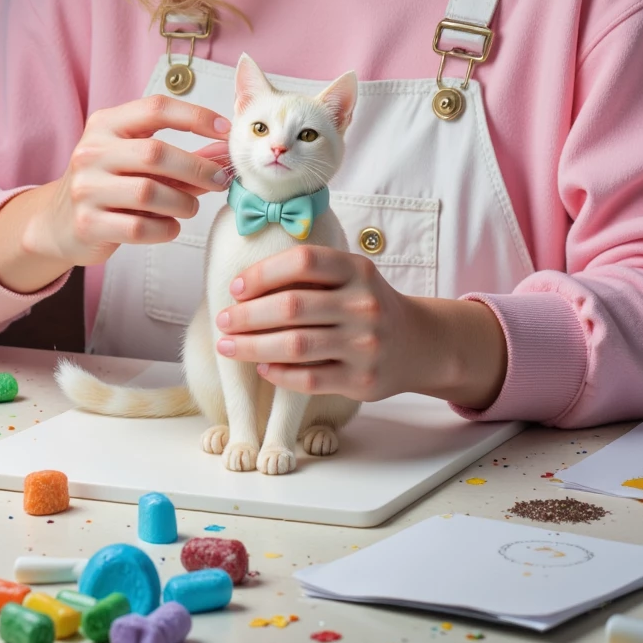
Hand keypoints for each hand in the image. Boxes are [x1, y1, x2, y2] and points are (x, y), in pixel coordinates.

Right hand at [0, 97, 230, 292]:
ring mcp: (86, 188)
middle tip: (218, 180)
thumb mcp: (134, 160)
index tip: (226, 131)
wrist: (58, 222)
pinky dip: (165, 228)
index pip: (156, 108)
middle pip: (156, 152)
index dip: (196, 116)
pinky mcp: (87, 223)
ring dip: (182, 202)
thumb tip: (224, 153)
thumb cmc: (109, 184)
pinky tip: (170, 226)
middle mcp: (92, 151)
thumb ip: (179, 156)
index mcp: (105, 124)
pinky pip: (139, 227)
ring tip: (190, 206)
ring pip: (149, 192)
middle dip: (197, 168)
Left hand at [214, 244, 508, 408]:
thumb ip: (311, 273)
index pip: (303, 261)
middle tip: (223, 320)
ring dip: (252, 346)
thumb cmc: (369, 304)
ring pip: (295, 346)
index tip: (236, 287)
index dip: (263, 272)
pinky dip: (279, 374)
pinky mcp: (362, 381)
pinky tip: (262, 368)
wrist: (419, 343)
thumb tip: (245, 285)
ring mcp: (364, 345)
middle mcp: (364, 305)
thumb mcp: (352, 275)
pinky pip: (309, 379)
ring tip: (227, 345)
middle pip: (292, 306)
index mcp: (358, 270)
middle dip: (247, 315)